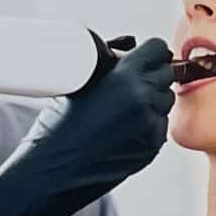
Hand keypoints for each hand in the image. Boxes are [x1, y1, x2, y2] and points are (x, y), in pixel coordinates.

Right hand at [0, 37, 174, 215]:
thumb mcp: (78, 83)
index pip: (158, 49)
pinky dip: (148, 122)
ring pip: (165, 100)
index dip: (149, 51)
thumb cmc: (56, 125)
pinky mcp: (152, 148)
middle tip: (130, 81)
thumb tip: (130, 42)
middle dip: (151, 73)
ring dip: (152, 98)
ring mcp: (150, 126)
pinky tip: (123, 128)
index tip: (141, 56)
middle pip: (166, 73)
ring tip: (122, 106)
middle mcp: (143, 99)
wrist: (49, 173)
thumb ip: (108, 59)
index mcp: (125, 77)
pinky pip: (159, 125)